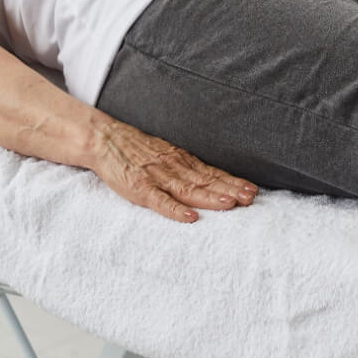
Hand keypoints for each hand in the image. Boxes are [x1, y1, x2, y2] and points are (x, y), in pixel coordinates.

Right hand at [90, 118, 257, 222]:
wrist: (105, 140)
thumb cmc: (137, 150)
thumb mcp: (167, 154)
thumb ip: (186, 167)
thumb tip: (213, 178)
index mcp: (181, 160)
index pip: (212, 173)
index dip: (233, 182)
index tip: (252, 189)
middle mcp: (174, 167)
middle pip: (206, 181)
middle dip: (230, 190)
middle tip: (250, 197)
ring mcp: (157, 177)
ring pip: (189, 190)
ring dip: (211, 198)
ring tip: (231, 204)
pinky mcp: (139, 188)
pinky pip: (160, 201)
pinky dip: (176, 210)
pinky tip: (191, 217)